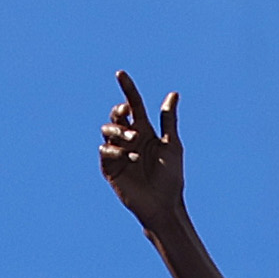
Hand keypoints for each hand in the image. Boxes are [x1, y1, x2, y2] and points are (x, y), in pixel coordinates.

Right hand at [99, 70, 184, 226]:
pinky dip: (116, 150)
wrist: (164, 204)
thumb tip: (173, 93)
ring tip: (133, 141)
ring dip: (119, 131)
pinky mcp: (110, 167)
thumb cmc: (170, 176)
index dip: (127, 88)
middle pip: (116, 116)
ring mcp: (118, 152)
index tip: (121, 73)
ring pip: (107, 130)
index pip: (133, 104)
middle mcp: (129, 138)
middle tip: (128, 114)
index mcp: (144, 130)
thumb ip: (168, 120)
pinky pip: (105, 151)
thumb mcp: (172, 145)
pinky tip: (130, 158)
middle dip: (119, 111)